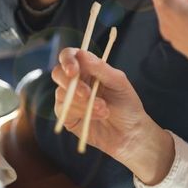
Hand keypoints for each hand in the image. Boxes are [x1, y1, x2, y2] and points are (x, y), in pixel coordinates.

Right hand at [52, 48, 174, 184]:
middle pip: (58, 73)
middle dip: (71, 84)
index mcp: (89, 67)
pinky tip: (98, 116)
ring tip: (105, 109)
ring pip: (62, 93)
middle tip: (88, 94)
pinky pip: (64, 110)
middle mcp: (76, 81)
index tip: (73, 71)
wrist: (129, 132)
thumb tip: (81, 54)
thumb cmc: (126, 103)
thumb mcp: (118, 82)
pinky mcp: (67, 116)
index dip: (67, 60)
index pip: (70, 56)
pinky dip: (82, 112)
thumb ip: (100, 68)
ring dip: (84, 102)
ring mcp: (69, 98)